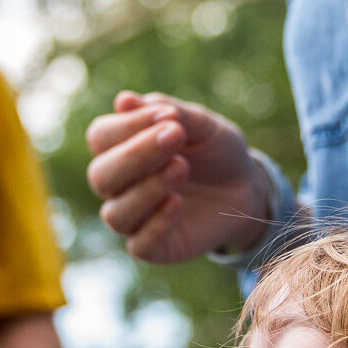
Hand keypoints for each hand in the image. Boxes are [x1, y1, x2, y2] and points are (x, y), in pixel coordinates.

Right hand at [86, 91, 271, 263]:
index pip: (101, 137)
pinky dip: (156, 224)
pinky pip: (140, 245)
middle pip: (101, 175)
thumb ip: (169, 112)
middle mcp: (119, 185)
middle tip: (175, 136)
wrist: (247, 187)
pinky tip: (177, 202)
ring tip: (181, 167)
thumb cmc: (216, 151)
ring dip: (147, 188)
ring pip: (116, 214)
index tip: (171, 117)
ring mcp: (135, 218)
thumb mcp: (203, 125)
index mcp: (120, 149)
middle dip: (136, 155)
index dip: (129, 125)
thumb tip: (123, 100)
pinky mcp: (156, 247)